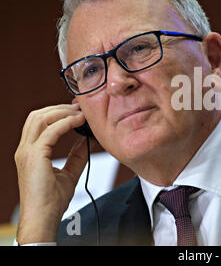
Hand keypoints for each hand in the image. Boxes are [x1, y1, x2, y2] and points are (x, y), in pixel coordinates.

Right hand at [15, 103, 89, 243]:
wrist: (43, 219)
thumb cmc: (52, 201)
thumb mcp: (69, 173)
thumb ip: (77, 156)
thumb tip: (88, 140)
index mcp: (30, 152)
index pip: (39, 122)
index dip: (58, 112)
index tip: (77, 110)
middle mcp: (25, 149)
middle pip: (37, 115)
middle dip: (59, 107)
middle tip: (80, 107)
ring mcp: (27, 152)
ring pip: (40, 118)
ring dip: (62, 112)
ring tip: (81, 113)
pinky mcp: (34, 156)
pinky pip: (51, 131)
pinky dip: (66, 123)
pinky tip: (79, 122)